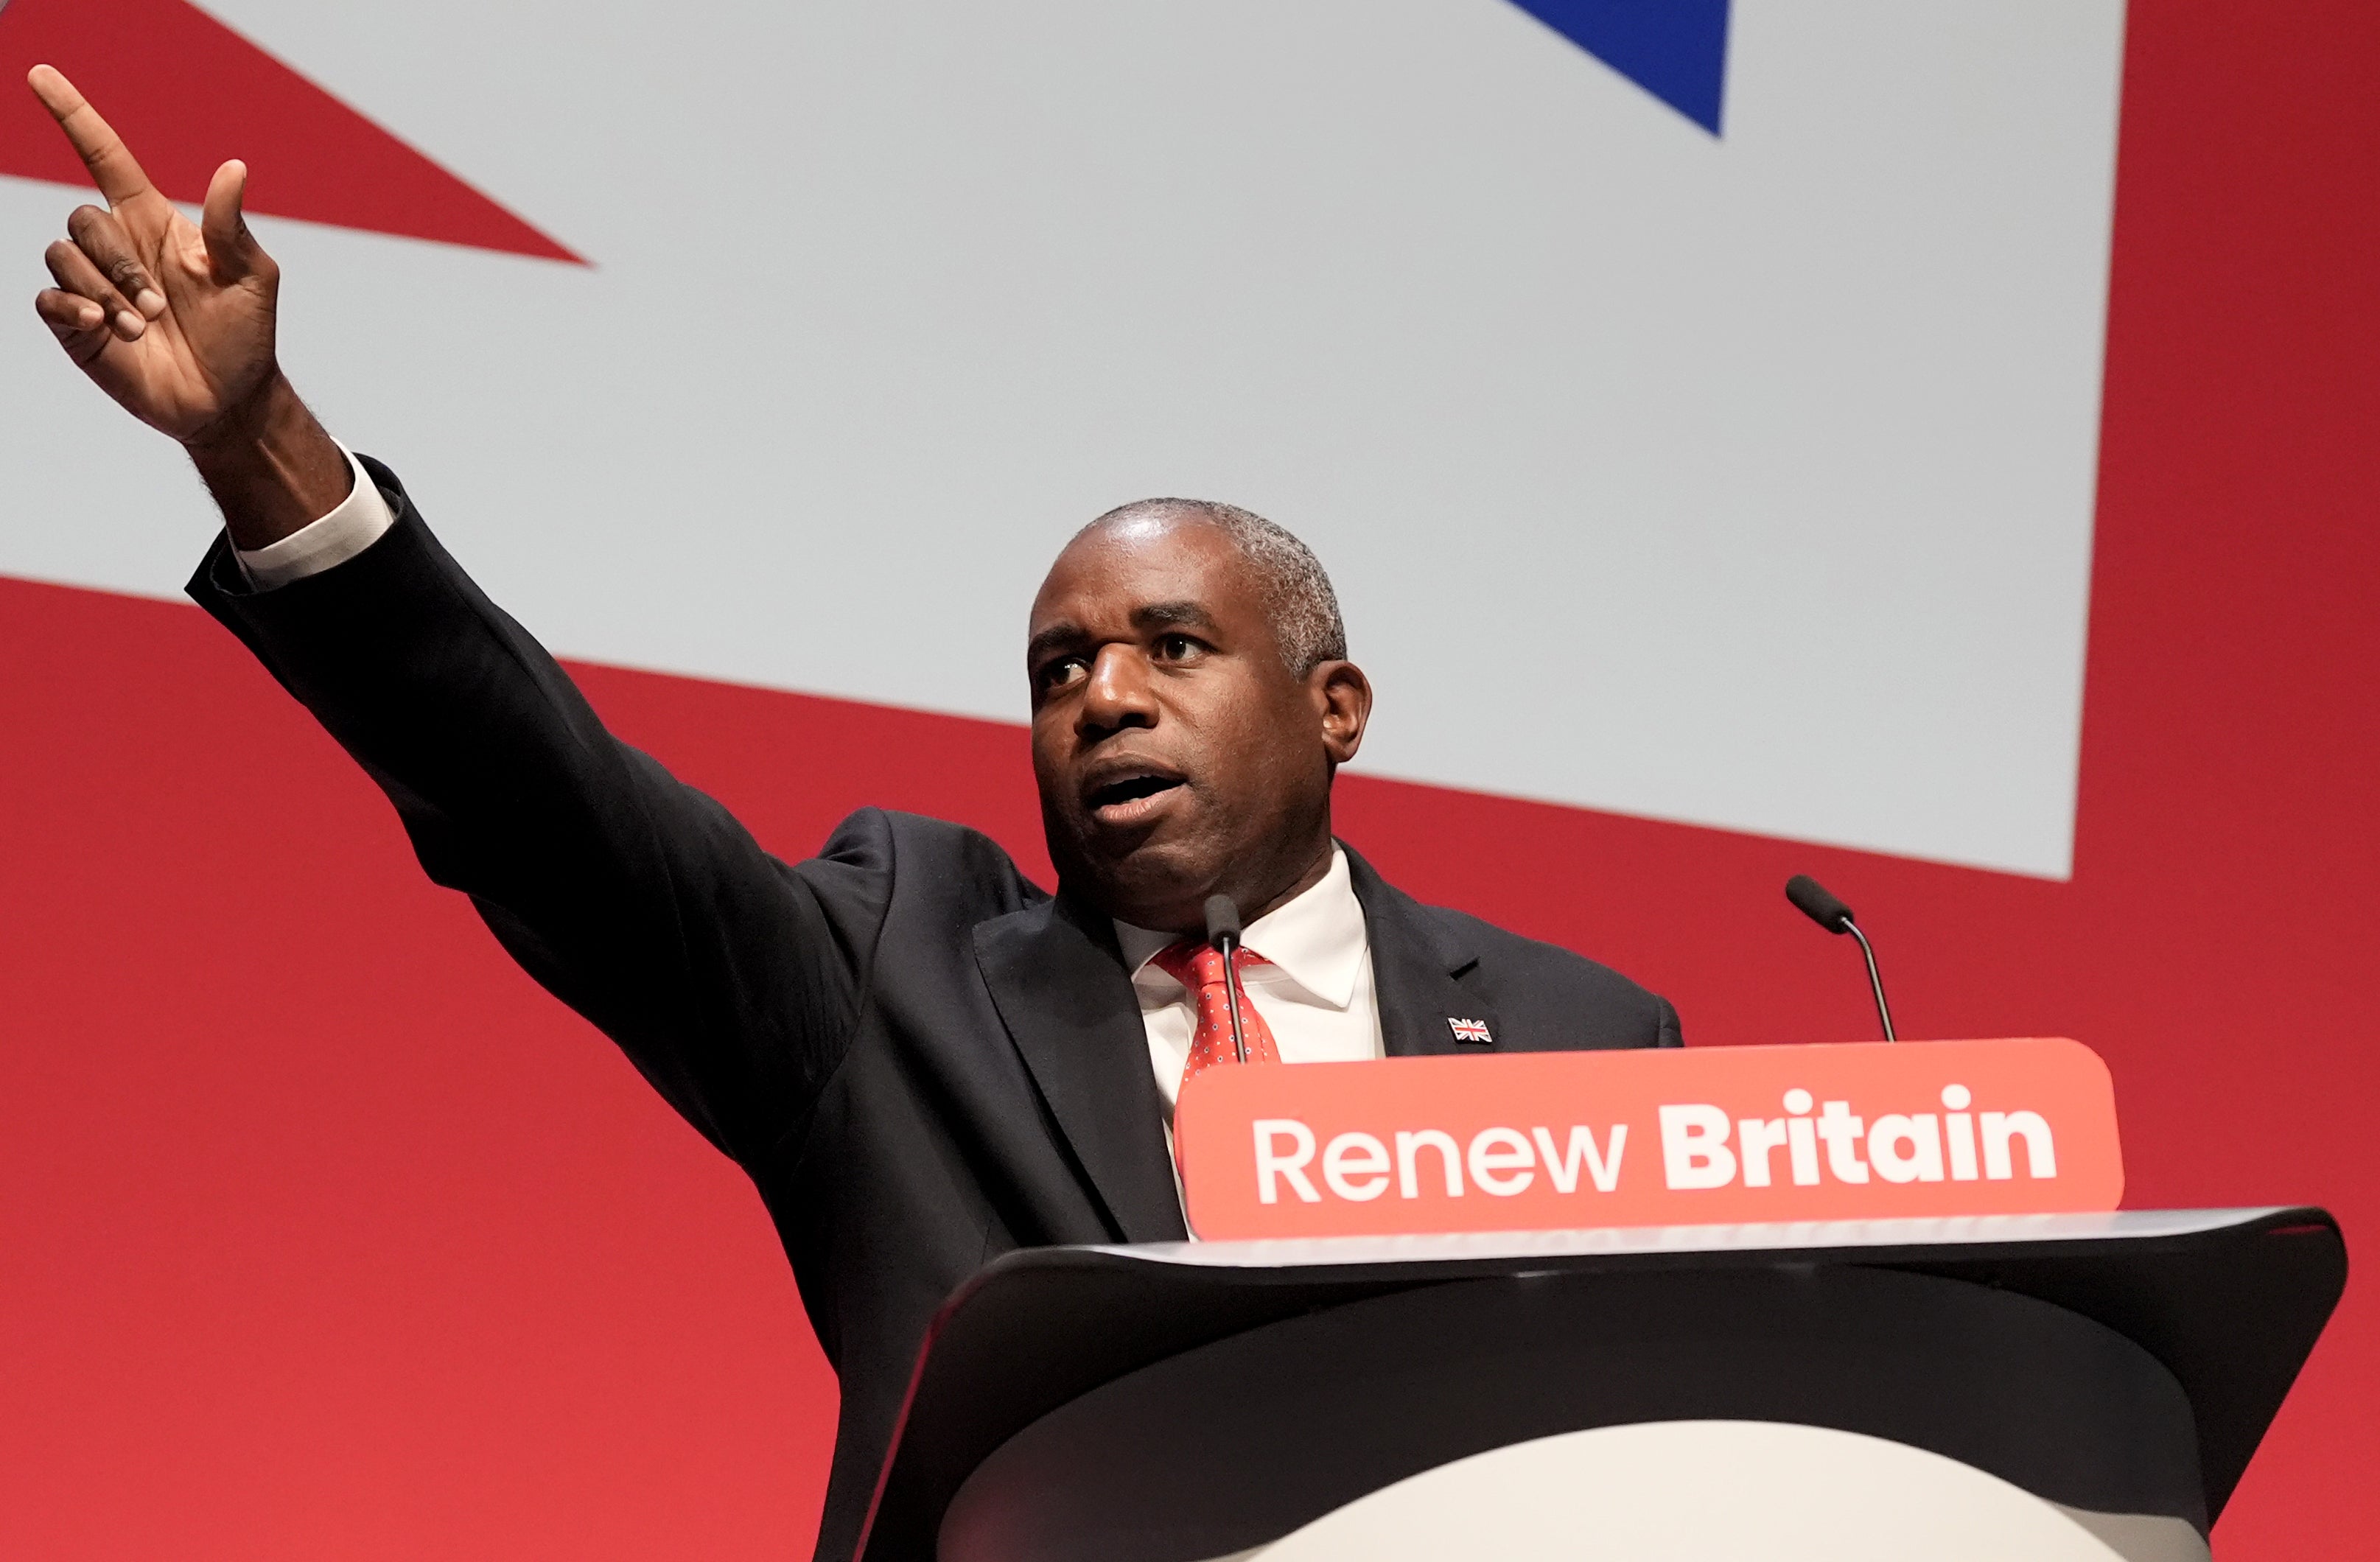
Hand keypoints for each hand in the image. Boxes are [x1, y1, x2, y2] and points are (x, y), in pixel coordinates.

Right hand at [29, 64, 280, 441]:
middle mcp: (118, 247)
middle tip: (159, 307)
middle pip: (82, 218)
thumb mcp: (252, 277)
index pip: (105, 157)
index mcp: (154, 223)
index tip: (41, 75)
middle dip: (119, 263)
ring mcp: (93, 284)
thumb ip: (233, 227)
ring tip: (143, 327)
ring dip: (106, 294)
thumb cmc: (245, 334)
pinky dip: (73, 308)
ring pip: (63, 257)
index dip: (74, 116)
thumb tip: (235, 168)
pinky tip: (106, 328)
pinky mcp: (76, 323)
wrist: (230, 398)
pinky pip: (47, 298)